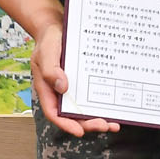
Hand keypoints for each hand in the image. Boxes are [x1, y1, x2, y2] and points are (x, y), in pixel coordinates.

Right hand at [30, 22, 117, 136]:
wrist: (57, 27)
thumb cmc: (48, 40)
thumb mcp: (46, 53)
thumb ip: (50, 70)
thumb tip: (62, 87)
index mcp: (47, 89)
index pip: (54, 113)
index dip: (66, 124)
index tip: (80, 132)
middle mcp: (60, 92)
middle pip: (72, 115)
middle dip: (88, 124)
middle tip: (105, 126)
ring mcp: (72, 87)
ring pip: (84, 109)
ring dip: (97, 118)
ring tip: (113, 124)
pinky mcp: (82, 81)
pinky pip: (92, 95)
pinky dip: (101, 103)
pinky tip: (114, 106)